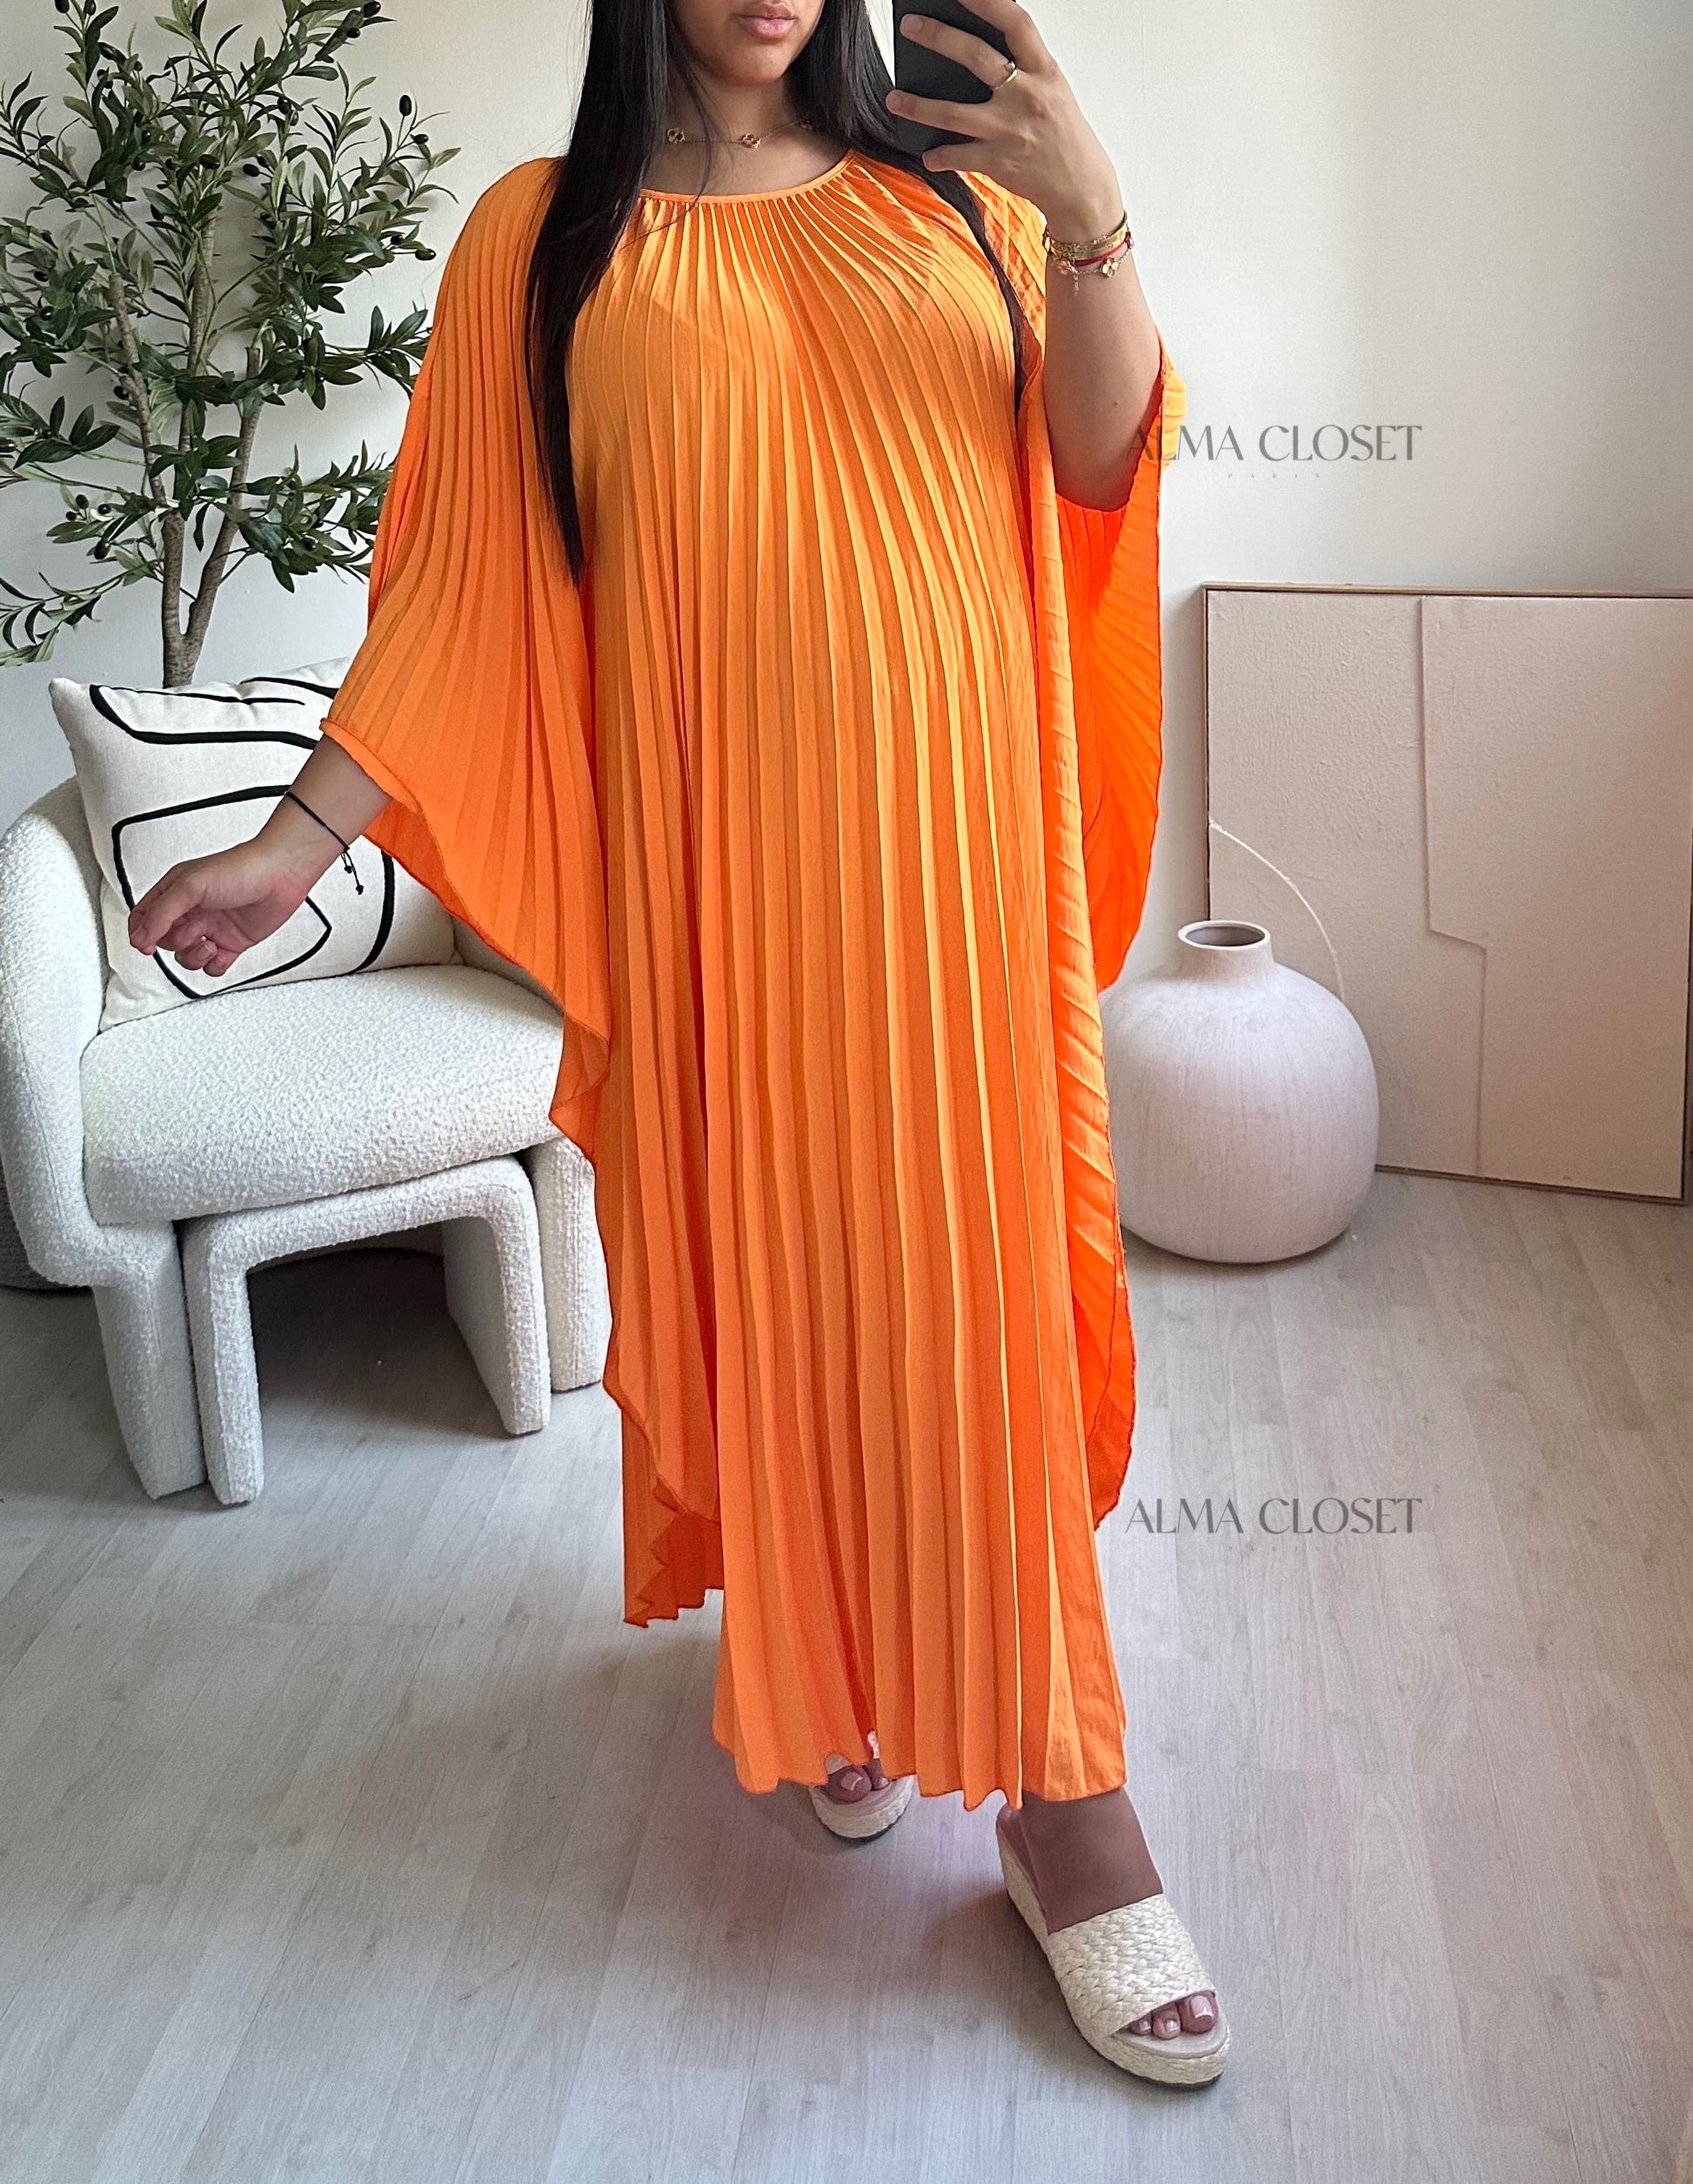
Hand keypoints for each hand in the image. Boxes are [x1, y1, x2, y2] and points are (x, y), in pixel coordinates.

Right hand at [127, 837, 319, 978]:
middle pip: (166, 941)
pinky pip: (213, 966)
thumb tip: (140, 937)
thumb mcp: (190, 886)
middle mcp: (192, 910)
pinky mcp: (232, 942)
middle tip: (194, 930)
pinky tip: (222, 952)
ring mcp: (212, 928)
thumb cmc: (240, 869)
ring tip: (210, 943)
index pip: (145, 917)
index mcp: (175, 892)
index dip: (141, 934)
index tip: (145, 945)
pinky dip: (214, 965)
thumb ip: (161, 913)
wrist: (281, 875)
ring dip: (194, 957)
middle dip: (176, 942)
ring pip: (187, 956)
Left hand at [886, 0, 1124, 236]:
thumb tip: (977, 47)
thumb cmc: (1063, 134)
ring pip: (953, 112)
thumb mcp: (1053, 90)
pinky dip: (938, 156)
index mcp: (1044, 71)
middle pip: (976, 57)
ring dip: (918, 105)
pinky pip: (957, 156)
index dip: (988, 1)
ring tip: (894, 98)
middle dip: (938, 37)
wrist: (1080, 186)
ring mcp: (1009, 130)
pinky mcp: (998, 162)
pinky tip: (927, 153)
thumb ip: (1023, 68)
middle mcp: (1026, 96)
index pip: (1015, 23)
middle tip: (910, 26)